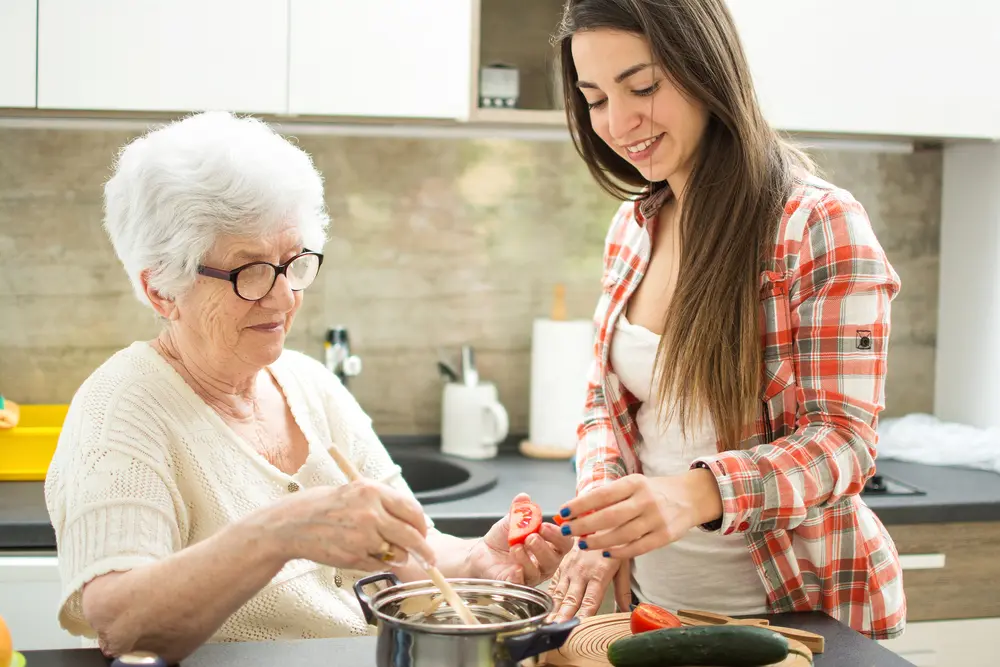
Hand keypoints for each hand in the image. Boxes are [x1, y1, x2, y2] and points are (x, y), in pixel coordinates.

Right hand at [260, 479, 435, 571]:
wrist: (293, 523)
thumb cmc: (325, 506)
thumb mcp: (356, 492)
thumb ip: (384, 504)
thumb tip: (412, 522)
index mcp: (373, 492)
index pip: (413, 511)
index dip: (422, 525)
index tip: (424, 533)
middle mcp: (371, 513)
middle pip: (412, 536)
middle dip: (423, 550)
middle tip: (428, 558)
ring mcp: (363, 537)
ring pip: (398, 554)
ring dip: (397, 556)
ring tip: (381, 549)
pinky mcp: (355, 556)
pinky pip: (380, 565)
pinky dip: (378, 563)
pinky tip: (362, 552)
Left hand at [468, 494, 572, 585]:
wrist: (483, 552)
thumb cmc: (503, 538)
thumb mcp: (511, 521)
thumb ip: (519, 510)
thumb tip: (524, 497)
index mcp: (549, 545)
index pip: (563, 542)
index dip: (557, 535)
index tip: (544, 525)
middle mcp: (544, 562)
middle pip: (554, 559)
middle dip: (543, 547)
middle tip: (531, 536)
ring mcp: (532, 576)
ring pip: (538, 572)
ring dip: (528, 558)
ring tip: (515, 546)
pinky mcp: (516, 585)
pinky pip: (521, 584)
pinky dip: (519, 576)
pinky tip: (514, 568)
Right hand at [546, 545, 631, 621]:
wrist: (595, 518)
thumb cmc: (612, 542)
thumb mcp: (623, 564)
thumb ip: (623, 589)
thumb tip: (628, 610)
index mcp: (599, 574)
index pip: (591, 601)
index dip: (584, 615)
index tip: (578, 628)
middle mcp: (582, 573)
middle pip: (571, 600)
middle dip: (563, 616)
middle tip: (556, 629)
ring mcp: (569, 569)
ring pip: (560, 594)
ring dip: (553, 609)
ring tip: (548, 623)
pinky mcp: (562, 566)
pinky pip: (554, 584)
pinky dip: (549, 597)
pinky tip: (544, 608)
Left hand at [558, 470, 721, 559]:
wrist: (691, 496)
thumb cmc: (652, 491)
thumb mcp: (633, 485)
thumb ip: (610, 497)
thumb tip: (576, 510)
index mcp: (634, 483)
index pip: (602, 494)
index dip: (580, 504)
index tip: (562, 512)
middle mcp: (646, 500)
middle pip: (609, 516)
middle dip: (584, 525)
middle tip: (566, 532)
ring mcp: (657, 519)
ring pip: (622, 535)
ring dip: (598, 542)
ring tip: (582, 545)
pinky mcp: (665, 536)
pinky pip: (638, 548)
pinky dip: (619, 552)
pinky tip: (605, 553)